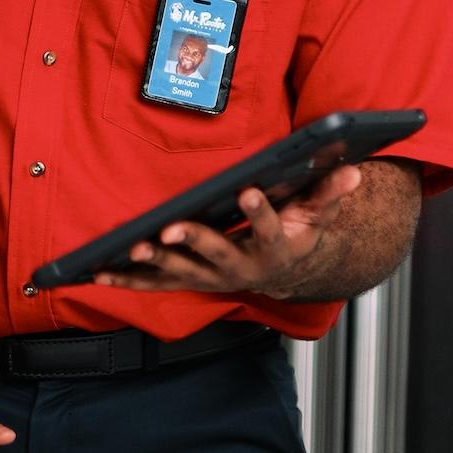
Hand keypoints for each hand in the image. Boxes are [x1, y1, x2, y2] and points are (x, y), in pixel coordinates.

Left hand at [96, 164, 364, 298]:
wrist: (286, 271)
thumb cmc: (297, 232)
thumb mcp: (317, 212)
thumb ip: (330, 192)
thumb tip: (354, 169)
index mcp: (274, 247)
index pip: (268, 226)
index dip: (259, 210)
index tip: (247, 191)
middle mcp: (240, 267)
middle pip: (215, 254)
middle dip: (192, 241)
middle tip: (169, 230)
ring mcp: (212, 278)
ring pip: (181, 272)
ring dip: (154, 263)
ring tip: (131, 250)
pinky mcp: (188, 280)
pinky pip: (156, 284)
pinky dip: (128, 279)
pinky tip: (98, 272)